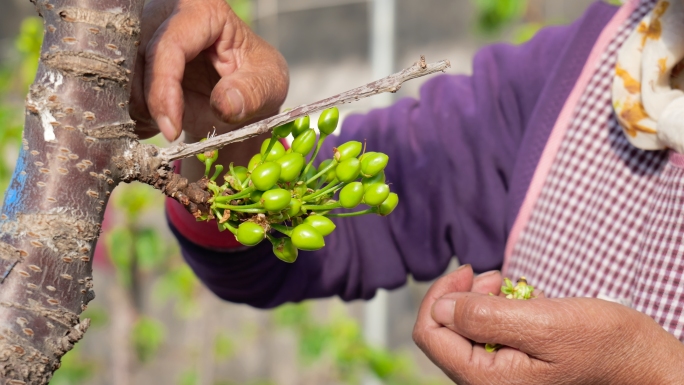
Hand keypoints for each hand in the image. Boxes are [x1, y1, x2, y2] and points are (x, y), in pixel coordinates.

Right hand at [130, 0, 288, 141]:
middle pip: (136, 59)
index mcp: (202, 11)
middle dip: (148, 103)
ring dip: (140, 111)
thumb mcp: (270, 86)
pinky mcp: (130, 57)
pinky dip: (135, 114)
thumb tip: (224, 104)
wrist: (241, 94)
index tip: (172, 129)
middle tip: (170, 131)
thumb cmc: (256, 81)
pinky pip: (116, 89)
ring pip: (120, 76)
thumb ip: (252, 93)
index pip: (169, 46)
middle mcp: (165, 15)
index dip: (165, 90)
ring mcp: (143, 35)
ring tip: (173, 125)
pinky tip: (161, 121)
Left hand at [412, 265, 683, 384]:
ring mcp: (500, 375)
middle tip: (494, 278)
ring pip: (466, 329)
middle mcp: (487, 382)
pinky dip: (502, 311)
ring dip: (483, 301)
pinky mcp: (513, 365)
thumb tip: (441, 306)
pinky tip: (526, 304)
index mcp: (486, 378)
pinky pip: (489, 333)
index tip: (465, 271)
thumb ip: (485, 316)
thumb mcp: (544, 324)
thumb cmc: (605, 346)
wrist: (643, 364)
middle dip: (464, 297)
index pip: (430, 335)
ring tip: (514, 290)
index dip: (439, 296)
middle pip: (445, 331)